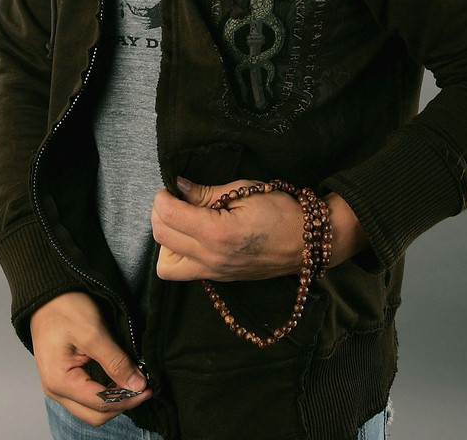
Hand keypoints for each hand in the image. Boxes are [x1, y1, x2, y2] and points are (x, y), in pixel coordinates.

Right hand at [29, 291, 151, 425]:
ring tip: (134, 382)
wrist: (47, 295)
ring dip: (115, 400)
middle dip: (122, 404)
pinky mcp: (65, 379)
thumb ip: (116, 362)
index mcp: (59, 382)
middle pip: (95, 414)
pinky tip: (119, 378)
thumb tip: (137, 385)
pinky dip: (106, 392)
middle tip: (144, 387)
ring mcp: (59, 387)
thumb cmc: (65, 308)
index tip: (148, 388)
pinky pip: (87, 396)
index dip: (128, 399)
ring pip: (91, 409)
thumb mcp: (93, 332)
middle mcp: (56, 391)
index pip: (100, 404)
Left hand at [151, 178, 367, 281]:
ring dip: (166, 240)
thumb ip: (207, 192)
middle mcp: (211, 259)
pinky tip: (194, 235)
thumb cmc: (280, 210)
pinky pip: (184, 271)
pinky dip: (179, 253)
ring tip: (183, 222)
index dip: (163, 198)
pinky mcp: (218, 280)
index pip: (169, 217)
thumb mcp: (244, 191)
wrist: (306, 243)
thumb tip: (179, 187)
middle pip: (162, 238)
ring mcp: (214, 273)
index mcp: (218, 233)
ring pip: (166, 265)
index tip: (170, 188)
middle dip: (160, 214)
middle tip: (175, 200)